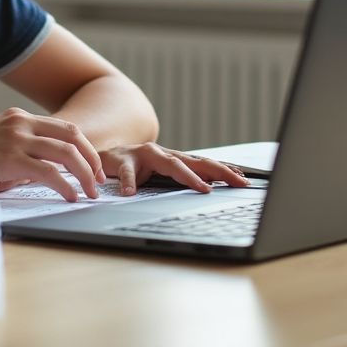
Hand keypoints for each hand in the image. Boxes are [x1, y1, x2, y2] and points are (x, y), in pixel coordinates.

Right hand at [0, 108, 105, 201]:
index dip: (85, 148)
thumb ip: (22, 153)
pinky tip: (70, 197)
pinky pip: (49, 172)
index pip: (65, 128)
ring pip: (67, 153)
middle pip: (73, 136)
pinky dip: (65, 186)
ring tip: (90, 193)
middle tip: (98, 181)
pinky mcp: (10, 159)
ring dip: (85, 175)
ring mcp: (16, 139)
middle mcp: (20, 123)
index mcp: (18, 118)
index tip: (92, 168)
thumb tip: (47, 172)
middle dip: (92, 160)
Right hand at [100, 143, 250, 194]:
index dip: (225, 171)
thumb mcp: (160, 174)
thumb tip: (210, 188)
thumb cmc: (134, 168)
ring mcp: (143, 155)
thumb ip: (180, 178)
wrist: (101, 156)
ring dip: (187, 176)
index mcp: (173, 158)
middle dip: (219, 171)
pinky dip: (130, 183)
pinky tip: (131, 193)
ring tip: (203, 189)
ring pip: (169, 164)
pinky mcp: (122, 160)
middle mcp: (162, 153)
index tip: (245, 181)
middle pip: (194, 161)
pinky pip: (127, 173)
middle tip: (238, 182)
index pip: (204, 164)